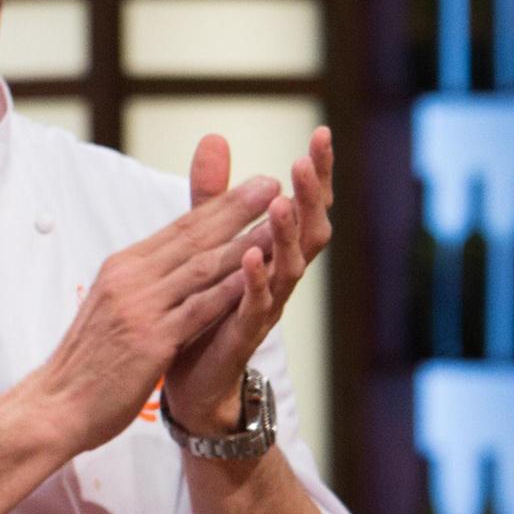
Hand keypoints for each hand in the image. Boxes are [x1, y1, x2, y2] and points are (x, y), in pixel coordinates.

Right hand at [24, 165, 279, 457]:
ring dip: (245, 243)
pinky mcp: (151, 340)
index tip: (253, 186)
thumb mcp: (108, 309)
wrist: (54, 406)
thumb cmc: (84, 365)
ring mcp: (139, 308)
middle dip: (236, 209)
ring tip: (280, 224)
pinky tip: (260, 275)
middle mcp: (129, 280)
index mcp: (121, 269)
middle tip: (274, 183)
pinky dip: (232, 289)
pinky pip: (200, 308)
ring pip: (202, 267)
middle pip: (192, 237)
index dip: (218, 206)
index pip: (177, 229)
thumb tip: (164, 264)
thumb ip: (137, 284)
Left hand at [165, 128, 331, 436]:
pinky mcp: (243, 333)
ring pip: (289, 266)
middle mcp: (281, 277)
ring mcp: (267, 305)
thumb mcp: (208, 242)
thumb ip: (213, 197)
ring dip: (285, 234)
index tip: (321, 134)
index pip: (303, 206)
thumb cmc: (206, 306)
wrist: (191, 378)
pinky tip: (251, 256)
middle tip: (307, 159)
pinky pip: (255, 304)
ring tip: (280, 202)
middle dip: (312, 195)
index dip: (316, 174)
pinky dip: (256, 280)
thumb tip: (215, 138)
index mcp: (276, 253)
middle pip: (310, 230)